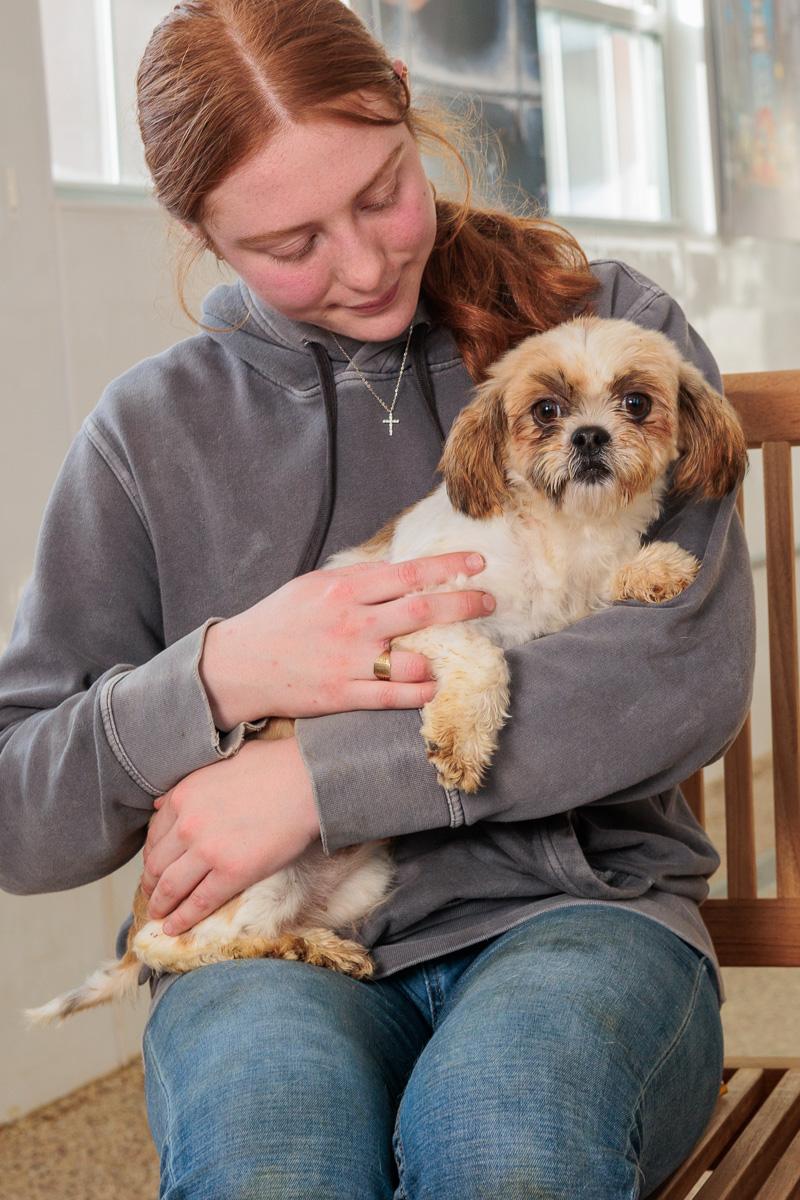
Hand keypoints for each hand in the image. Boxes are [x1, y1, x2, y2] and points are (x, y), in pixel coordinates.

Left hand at [140, 736, 318, 935]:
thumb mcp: (221, 763)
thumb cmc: (273, 766)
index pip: (154, 834)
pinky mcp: (232, 873)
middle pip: (157, 863)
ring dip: (160, 904)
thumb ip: (191, 784)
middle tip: (152, 894)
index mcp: (184, 795)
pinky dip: (182, 919)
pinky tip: (173, 928)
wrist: (307, 781)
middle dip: (151, 883)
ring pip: (172, 887)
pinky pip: (199, 902)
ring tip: (158, 915)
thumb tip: (162, 803)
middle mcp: (188, 824)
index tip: (155, 865)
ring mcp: (208, 851)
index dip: (152, 855)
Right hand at [199, 551, 493, 728]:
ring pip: (414, 660)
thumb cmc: (279, 620)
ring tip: (456, 654)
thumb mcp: (313, 585)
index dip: (449, 567)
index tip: (479, 564)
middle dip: (465, 605)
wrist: (238, 666)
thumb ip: (356, 578)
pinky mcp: (343, 695)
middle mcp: (352, 624)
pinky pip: (394, 696)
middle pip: (423, 612)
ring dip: (441, 657)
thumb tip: (400, 570)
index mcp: (343, 590)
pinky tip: (434, 685)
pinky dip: (420, 692)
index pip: (409, 574)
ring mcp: (349, 662)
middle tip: (490, 602)